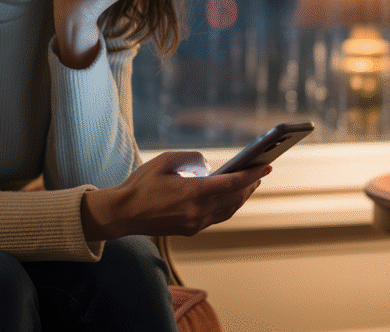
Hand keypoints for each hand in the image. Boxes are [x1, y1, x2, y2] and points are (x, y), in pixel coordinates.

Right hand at [81, 151, 268, 240]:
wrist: (123, 213)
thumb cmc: (141, 184)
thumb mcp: (164, 160)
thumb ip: (191, 158)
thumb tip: (208, 164)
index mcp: (193, 192)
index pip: (232, 184)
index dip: (252, 175)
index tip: (266, 166)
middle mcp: (198, 211)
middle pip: (235, 199)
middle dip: (250, 185)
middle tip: (260, 172)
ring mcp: (195, 223)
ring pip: (228, 211)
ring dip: (241, 198)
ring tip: (249, 184)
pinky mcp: (190, 230)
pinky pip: (217, 217)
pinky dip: (228, 206)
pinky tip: (229, 198)